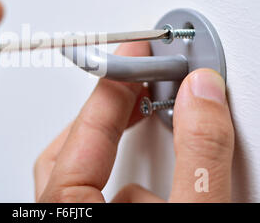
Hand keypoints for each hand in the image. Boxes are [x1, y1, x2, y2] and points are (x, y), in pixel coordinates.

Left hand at [35, 42, 233, 201]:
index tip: (133, 54)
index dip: (113, 86)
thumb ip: (198, 157)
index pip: (86, 132)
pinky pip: (92, 202)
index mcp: (67, 211)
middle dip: (104, 117)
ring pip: (77, 180)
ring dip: (115, 160)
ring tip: (153, 139)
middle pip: (65, 153)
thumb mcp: (193, 214)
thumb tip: (200, 95)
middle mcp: (59, 218)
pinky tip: (162, 199)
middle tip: (135, 90)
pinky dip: (122, 191)